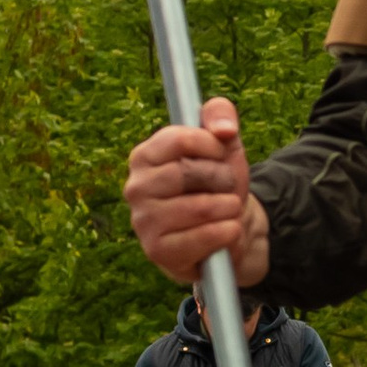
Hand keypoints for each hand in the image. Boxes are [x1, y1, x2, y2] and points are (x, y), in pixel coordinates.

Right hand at [125, 96, 267, 286]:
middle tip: (227, 187)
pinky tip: (228, 231)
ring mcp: (143, 221)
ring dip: (228, 208)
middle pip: (188, 174)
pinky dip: (226, 233)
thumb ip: (221, 116)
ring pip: (199, 208)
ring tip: (229, 209)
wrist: (230, 229)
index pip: (177, 139)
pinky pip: (201, 238)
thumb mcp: (225, 144)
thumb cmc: (219, 184)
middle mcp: (136, 188)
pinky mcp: (157, 251)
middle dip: (222, 179)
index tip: (222, 152)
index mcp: (144, 156)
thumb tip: (223, 129)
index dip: (210, 145)